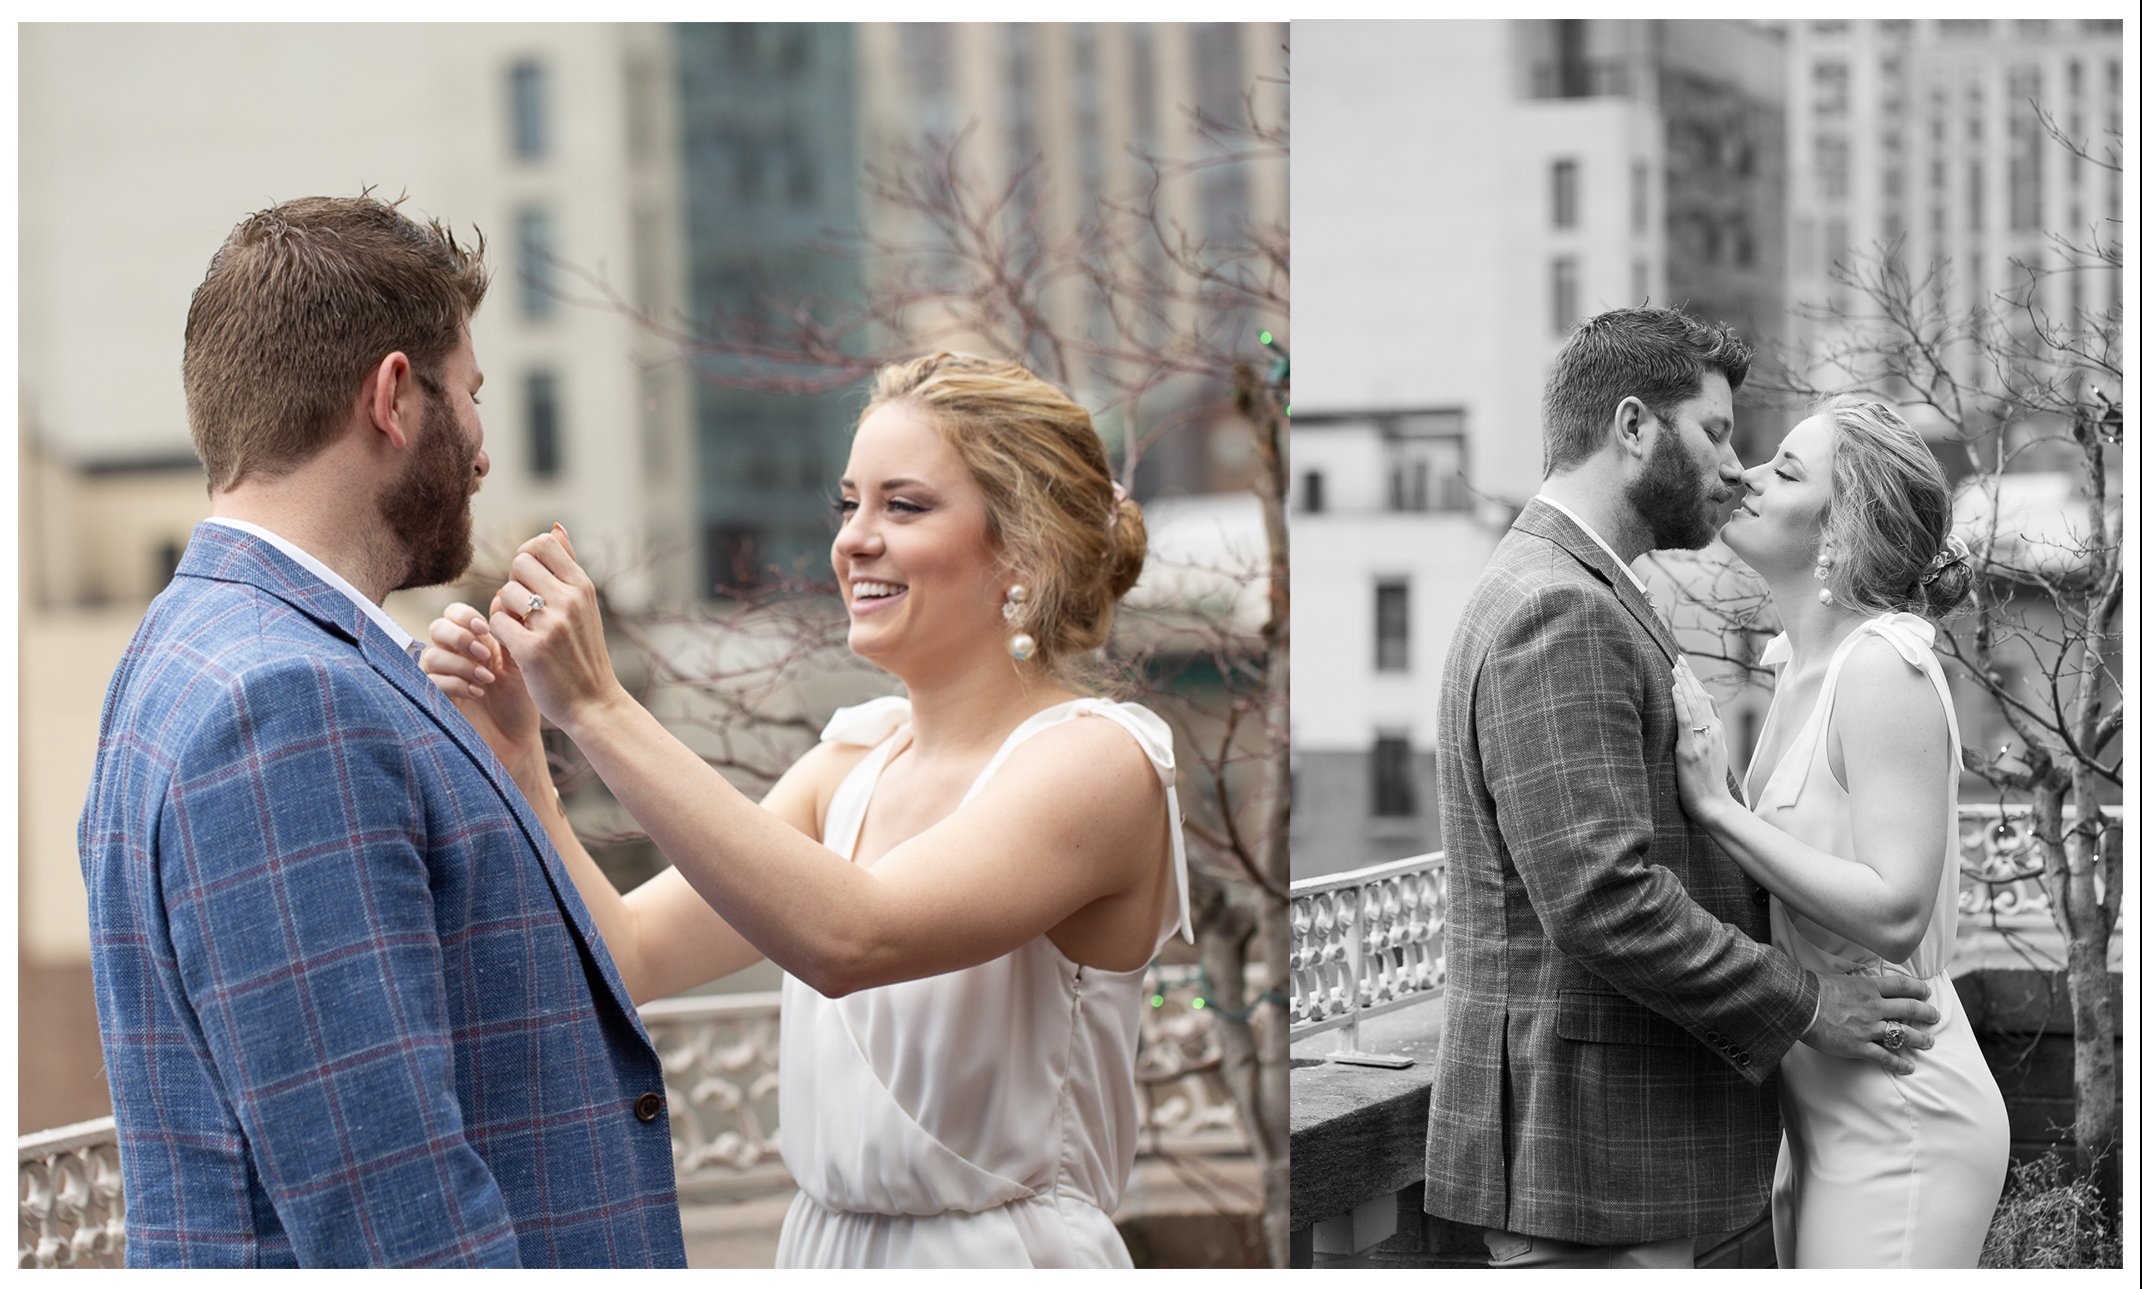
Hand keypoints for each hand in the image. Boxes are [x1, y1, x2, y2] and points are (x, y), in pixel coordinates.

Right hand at [421, 601, 541, 771]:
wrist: (518, 743)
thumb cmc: (522, 704)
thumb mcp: (523, 665)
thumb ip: (512, 633)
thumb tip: (501, 597)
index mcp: (476, 642)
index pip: (455, 614)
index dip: (464, 616)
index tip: (485, 628)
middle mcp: (455, 657)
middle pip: (437, 628)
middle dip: (459, 637)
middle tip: (485, 654)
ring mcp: (443, 679)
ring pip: (431, 655)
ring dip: (460, 663)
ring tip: (487, 680)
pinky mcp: (435, 701)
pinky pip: (428, 681)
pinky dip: (453, 683)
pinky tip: (477, 693)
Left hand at [486, 524, 624, 734]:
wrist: (595, 704)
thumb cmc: (584, 654)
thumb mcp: (584, 606)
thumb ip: (568, 565)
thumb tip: (555, 527)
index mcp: (583, 586)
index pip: (542, 543)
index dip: (527, 556)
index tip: (529, 579)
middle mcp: (569, 600)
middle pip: (518, 564)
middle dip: (515, 584)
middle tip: (524, 610)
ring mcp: (551, 625)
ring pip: (504, 594)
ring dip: (505, 611)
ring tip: (522, 630)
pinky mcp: (531, 650)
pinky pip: (497, 622)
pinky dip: (500, 635)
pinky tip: (515, 647)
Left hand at [1670, 656, 1733, 823]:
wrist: (1715, 805)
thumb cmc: (1710, 784)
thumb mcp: (1717, 754)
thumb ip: (1712, 732)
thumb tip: (1707, 711)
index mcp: (1717, 733)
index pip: (1707, 700)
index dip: (1695, 683)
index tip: (1685, 667)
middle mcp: (1712, 732)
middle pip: (1700, 697)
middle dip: (1688, 676)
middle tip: (1678, 658)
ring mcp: (1702, 740)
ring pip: (1694, 704)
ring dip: (1683, 683)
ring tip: (1674, 666)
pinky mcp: (1691, 749)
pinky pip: (1686, 721)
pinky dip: (1680, 702)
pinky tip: (1674, 688)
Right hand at [1800, 972, 1938, 1075]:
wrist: (1799, 1003)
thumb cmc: (1812, 989)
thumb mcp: (1839, 979)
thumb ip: (1854, 985)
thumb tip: (1857, 987)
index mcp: (1868, 987)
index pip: (1901, 986)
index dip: (1917, 988)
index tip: (1926, 993)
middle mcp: (1874, 1006)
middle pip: (1909, 1009)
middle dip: (1926, 1014)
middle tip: (1934, 1017)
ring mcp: (1869, 1028)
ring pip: (1903, 1034)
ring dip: (1920, 1039)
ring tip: (1929, 1042)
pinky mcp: (1859, 1046)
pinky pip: (1885, 1057)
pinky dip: (1899, 1063)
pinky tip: (1909, 1067)